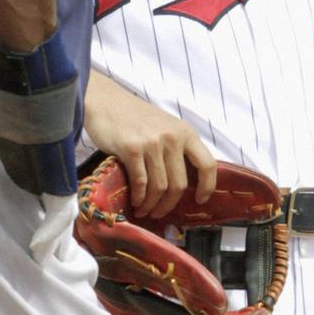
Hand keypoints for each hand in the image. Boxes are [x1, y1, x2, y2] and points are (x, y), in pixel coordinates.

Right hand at [0, 32, 78, 264]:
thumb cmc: (5, 118)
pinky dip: (51, 231)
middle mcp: (47, 177)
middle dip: (54, 235)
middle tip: (42, 260)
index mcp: (33, 169)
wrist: (26, 102)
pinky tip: (37, 249)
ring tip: (40, 263)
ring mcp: (57, 180)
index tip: (33, 238)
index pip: (43, 196)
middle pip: (56, 212)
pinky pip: (61, 213)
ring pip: (63, 218)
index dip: (42, 217)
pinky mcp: (60, 183)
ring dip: (54, 240)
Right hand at [83, 71, 216, 218]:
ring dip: (152, 205)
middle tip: (159, 212)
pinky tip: (135, 201)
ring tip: (144, 210)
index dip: (207, 186)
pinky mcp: (132, 149)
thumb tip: (183, 183)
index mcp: (185, 132)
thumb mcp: (165, 126)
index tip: (200, 199)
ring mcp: (152, 143)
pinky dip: (139, 197)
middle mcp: (172, 137)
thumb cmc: (134, 117)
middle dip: (169, 204)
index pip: (207, 164)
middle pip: (179, 183)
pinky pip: (141, 183)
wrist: (106, 102)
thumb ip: (176, 148)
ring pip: (160, 187)